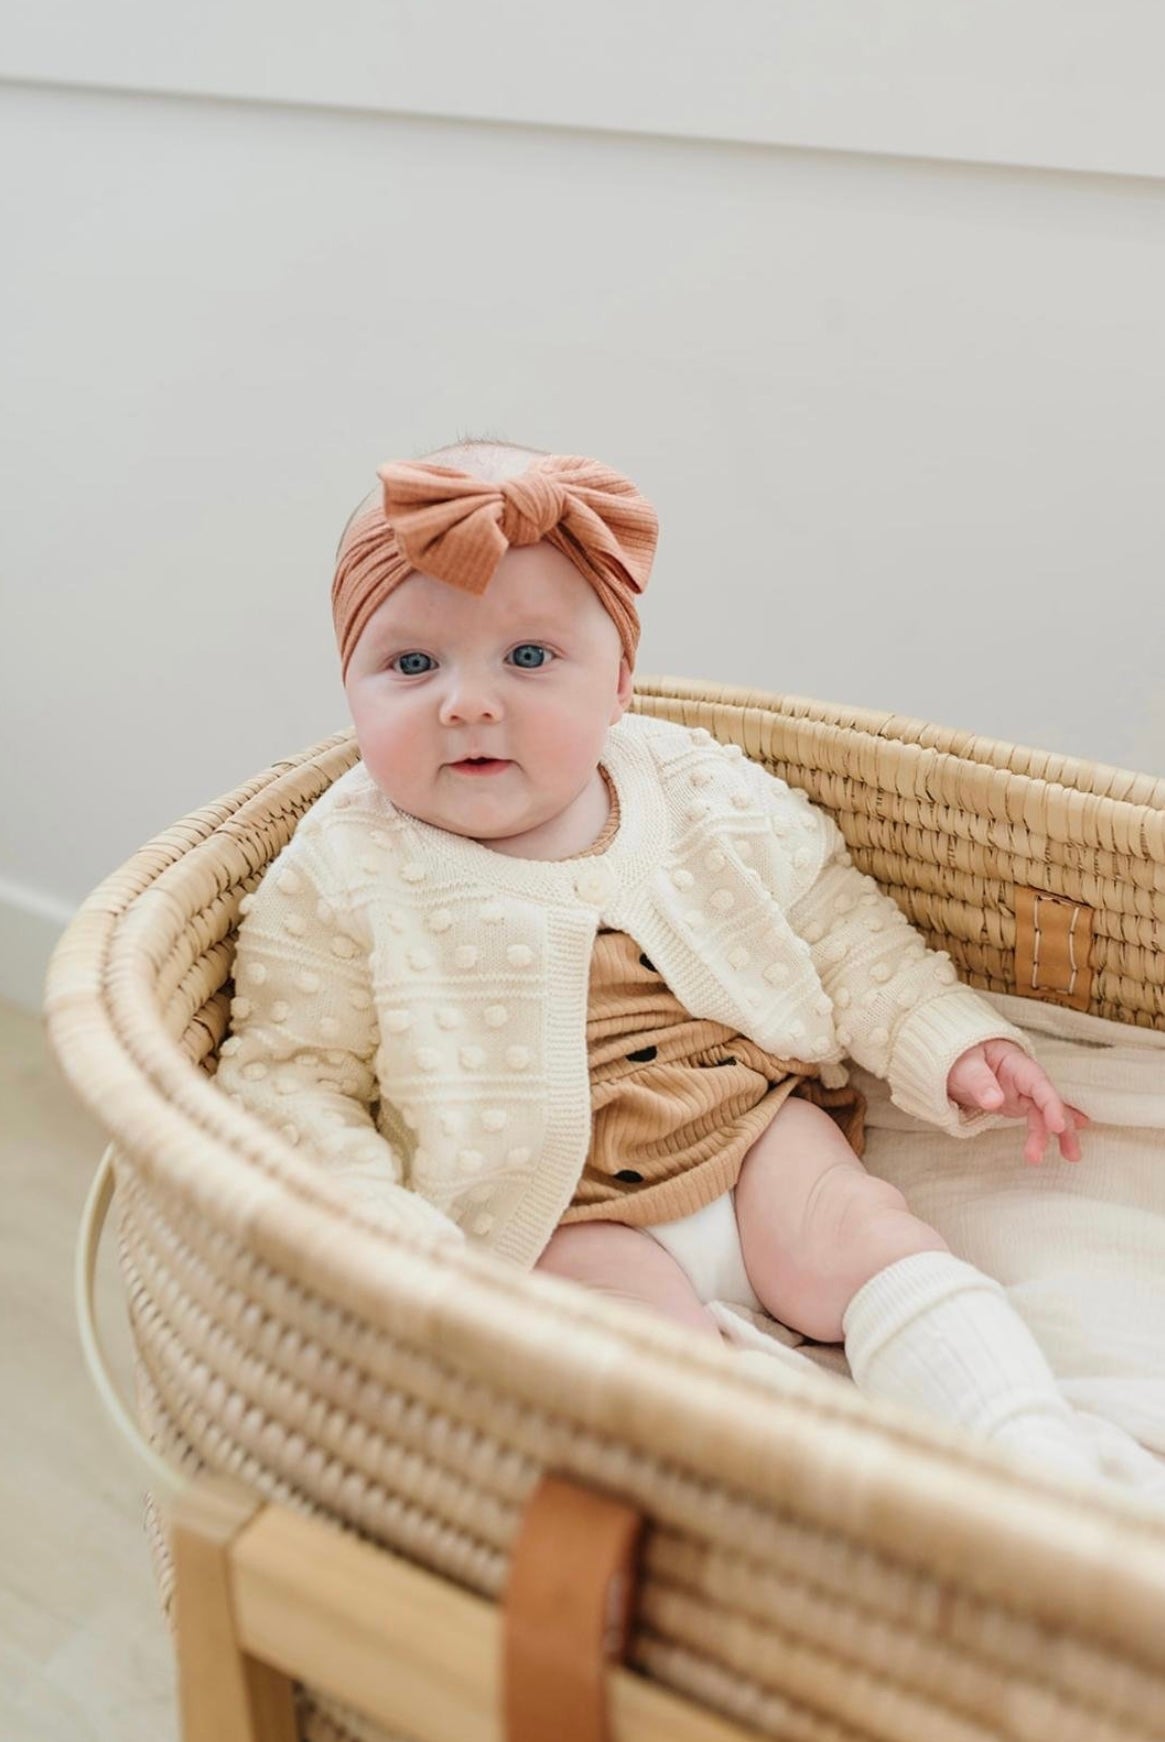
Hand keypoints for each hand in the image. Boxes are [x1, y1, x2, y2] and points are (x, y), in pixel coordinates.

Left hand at [946, 1039, 1088, 1164]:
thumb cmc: (960, 1059)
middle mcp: (1025, 1078)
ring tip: (1072, 1157)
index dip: (1052, 1105)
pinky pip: (1039, 1118)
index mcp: (1015, 1064)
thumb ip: (980, 1083)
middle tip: (1071, 1153)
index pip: (1039, 1084)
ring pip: (1045, 1114)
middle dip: (1061, 1126)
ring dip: (1058, 1135)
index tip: (1058, 1126)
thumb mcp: (965, 1068)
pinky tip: (1069, 1141)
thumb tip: (995, 1101)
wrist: (955, 1060)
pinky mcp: (1017, 1104)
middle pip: (1048, 1101)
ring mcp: (1022, 1092)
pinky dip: (1052, 1129)